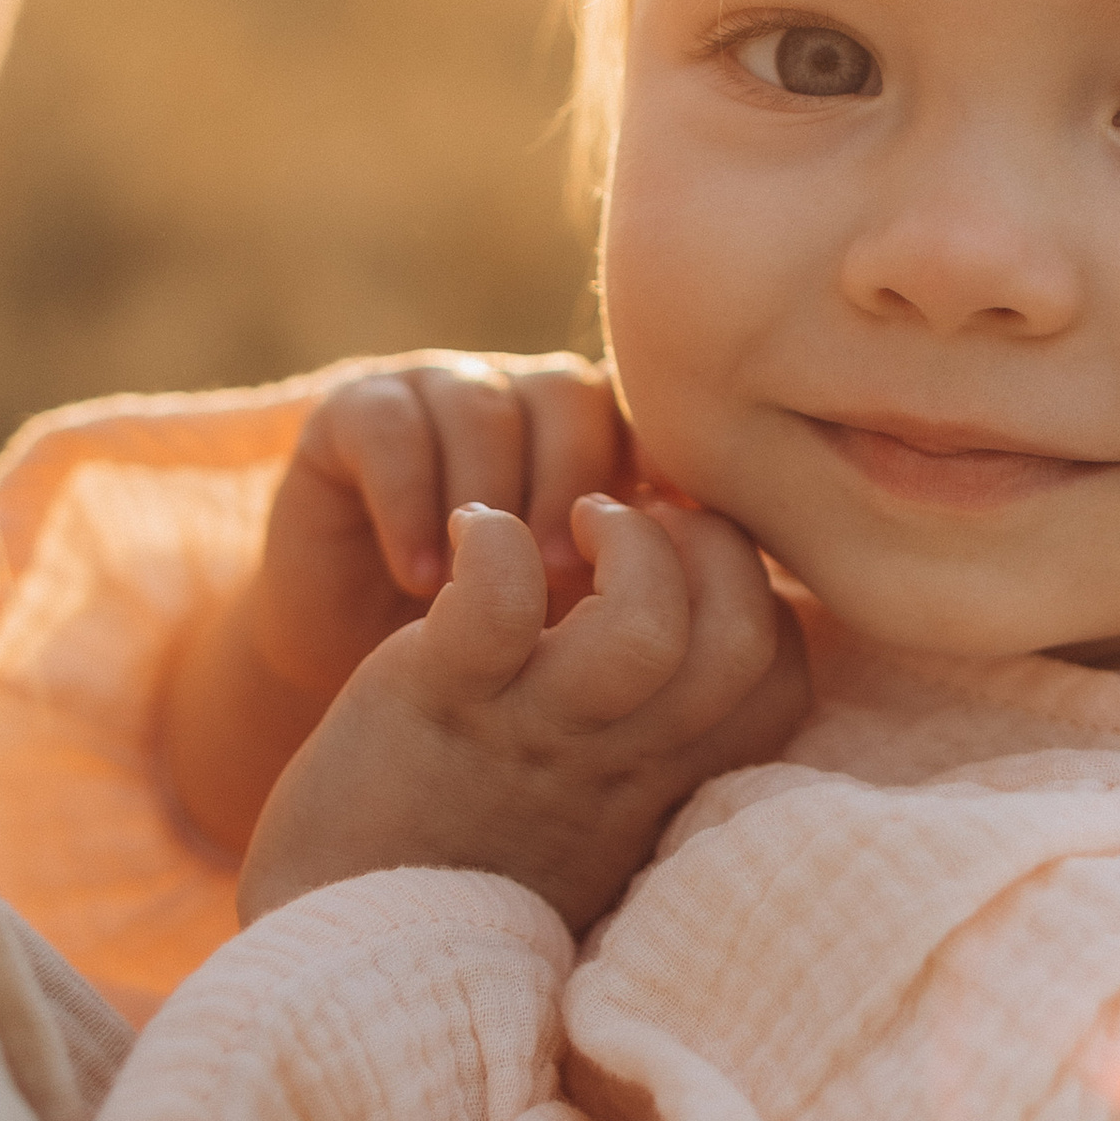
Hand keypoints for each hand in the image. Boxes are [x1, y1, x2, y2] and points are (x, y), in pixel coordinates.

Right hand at [165, 353, 634, 852]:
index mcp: (612, 457)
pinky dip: (410, 502)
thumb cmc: (509, 693)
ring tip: (487, 598)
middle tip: (566, 585)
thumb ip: (682, 628)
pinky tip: (418, 580)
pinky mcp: (355, 418)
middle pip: (581, 398)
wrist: (374, 722)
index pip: (659, 430)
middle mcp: (532, 416)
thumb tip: (765, 620)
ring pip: (491, 405)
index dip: (663, 499)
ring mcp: (443, 405)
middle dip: (575, 495)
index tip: (662, 583)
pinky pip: (393, 426)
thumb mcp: (603, 670)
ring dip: (494, 503)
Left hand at [237, 488, 808, 937]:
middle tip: (639, 519)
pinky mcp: (437, 702)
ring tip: (569, 519)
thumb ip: (645, 747)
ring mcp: (529, 733)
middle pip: (741, 637)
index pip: (778, 677)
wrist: (340, 952)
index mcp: (658, 785)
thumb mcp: (588, 819)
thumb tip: (682, 641)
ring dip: (626, 540)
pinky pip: (497, 600)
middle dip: (713, 546)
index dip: (756, 596)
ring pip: (646, 623)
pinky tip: (470, 528)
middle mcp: (614, 763)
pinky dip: (494, 540)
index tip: (687, 568)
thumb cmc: (462, 871)